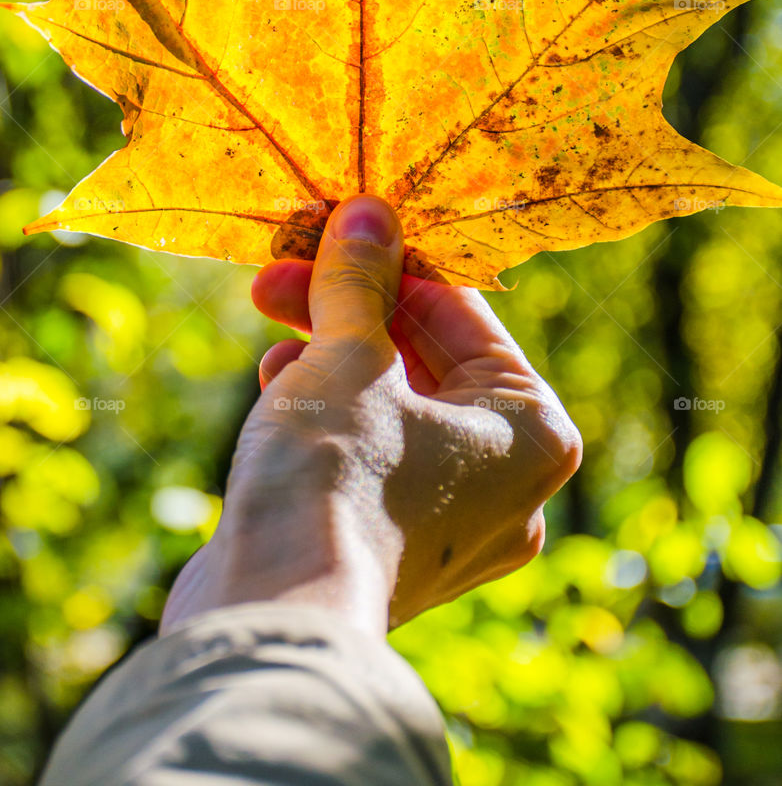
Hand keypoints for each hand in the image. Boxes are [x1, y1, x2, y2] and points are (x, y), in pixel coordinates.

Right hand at [161, 196, 580, 637]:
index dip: (395, 262)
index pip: (465, 314)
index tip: (343, 228)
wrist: (272, 613)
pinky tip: (276, 383)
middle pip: (425, 359)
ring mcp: (453, 523)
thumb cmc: (337, 474)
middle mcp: (510, 482)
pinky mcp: (394, 545)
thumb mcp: (349, 354)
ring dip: (330, 354)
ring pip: (392, 403)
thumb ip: (361, 278)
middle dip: (348, 309)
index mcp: (534, 431)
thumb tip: (368, 212)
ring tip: (272, 323)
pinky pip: (371, 451)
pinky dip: (328, 411)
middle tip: (284, 271)